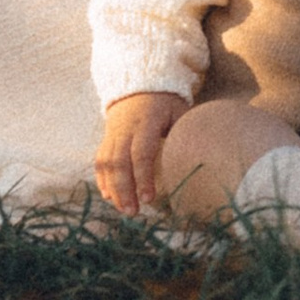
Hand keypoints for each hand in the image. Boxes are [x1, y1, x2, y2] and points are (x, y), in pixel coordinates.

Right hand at [96, 90, 185, 211]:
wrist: (137, 86)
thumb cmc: (165, 103)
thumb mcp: (179, 110)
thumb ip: (185, 132)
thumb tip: (200, 157)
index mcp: (145, 122)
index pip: (141, 153)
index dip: (143, 177)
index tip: (149, 198)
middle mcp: (124, 130)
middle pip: (119, 163)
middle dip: (124, 189)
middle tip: (133, 212)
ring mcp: (113, 135)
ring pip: (107, 165)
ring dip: (113, 189)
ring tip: (123, 210)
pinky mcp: (106, 140)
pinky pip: (100, 162)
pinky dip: (102, 180)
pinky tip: (108, 197)